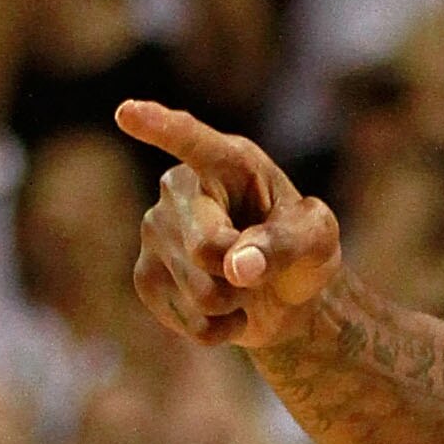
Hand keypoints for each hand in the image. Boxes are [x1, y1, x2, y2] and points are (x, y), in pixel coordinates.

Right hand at [119, 102, 344, 353]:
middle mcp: (178, 189)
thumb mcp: (317, 240)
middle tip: (257, 265)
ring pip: (202, 293)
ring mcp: (154, 231)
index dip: (158, 126)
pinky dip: (222, 330)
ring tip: (241, 285)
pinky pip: (192, 323)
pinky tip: (224, 310)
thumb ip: (286, 243)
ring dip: (236, 304)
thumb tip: (235, 267)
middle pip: (205, 248)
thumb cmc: (301, 249)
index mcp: (225, 162)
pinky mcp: (146, 277)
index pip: (190, 140)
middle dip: (243, 273)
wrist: (282, 294)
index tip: (127, 113)